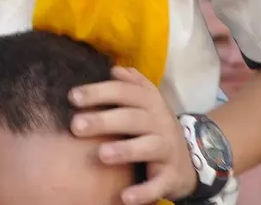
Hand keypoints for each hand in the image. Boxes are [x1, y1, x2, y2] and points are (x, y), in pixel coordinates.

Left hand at [69, 66, 196, 204]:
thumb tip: (115, 68)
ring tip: (101, 154)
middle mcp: (160, 122)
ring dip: (125, 150)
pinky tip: (124, 197)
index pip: (123, 92)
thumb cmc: (154, 126)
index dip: (99, 92)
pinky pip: (158, 185)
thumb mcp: (147, 102)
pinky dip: (143, 192)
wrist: (188, 160)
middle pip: (131, 117)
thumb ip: (131, 84)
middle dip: (103, 120)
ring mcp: (167, 149)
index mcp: (150, 102)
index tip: (72, 97)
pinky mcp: (171, 176)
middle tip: (76, 125)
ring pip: (147, 147)